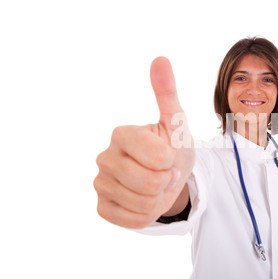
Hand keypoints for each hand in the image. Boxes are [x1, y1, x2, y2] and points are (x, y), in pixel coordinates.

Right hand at [94, 57, 194, 228]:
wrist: (168, 176)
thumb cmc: (172, 146)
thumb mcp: (175, 122)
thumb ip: (167, 93)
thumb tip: (160, 59)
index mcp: (121, 134)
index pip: (157, 157)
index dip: (171, 160)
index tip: (167, 155)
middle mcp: (104, 157)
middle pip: (150, 182)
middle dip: (166, 180)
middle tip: (163, 172)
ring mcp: (101, 183)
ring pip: (144, 203)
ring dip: (159, 197)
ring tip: (155, 185)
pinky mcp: (103, 207)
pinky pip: (133, 220)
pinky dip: (147, 214)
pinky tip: (144, 200)